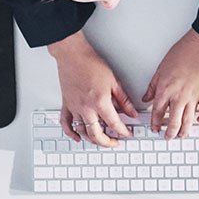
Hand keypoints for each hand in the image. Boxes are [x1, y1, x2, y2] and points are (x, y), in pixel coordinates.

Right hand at [47, 32, 137, 146]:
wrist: (73, 55)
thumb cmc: (92, 64)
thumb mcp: (114, 81)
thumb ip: (124, 100)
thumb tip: (132, 113)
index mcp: (100, 101)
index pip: (114, 124)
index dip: (123, 131)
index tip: (128, 134)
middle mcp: (85, 107)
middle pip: (96, 134)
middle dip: (108, 142)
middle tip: (116, 142)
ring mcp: (74, 107)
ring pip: (82, 131)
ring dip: (92, 140)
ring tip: (102, 140)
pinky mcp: (66, 105)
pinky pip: (66, 124)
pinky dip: (71, 133)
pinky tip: (78, 138)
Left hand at [142, 29, 198, 139]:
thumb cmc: (181, 54)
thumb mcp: (160, 70)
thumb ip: (152, 87)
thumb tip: (146, 98)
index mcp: (165, 91)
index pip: (157, 113)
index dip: (155, 124)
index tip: (155, 128)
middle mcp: (179, 97)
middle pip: (173, 122)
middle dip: (169, 133)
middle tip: (168, 137)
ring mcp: (194, 97)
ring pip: (188, 121)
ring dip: (184, 131)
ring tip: (182, 135)